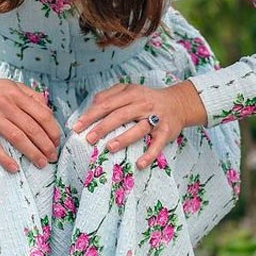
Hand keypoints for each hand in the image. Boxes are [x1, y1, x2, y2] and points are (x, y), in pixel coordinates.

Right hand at [0, 70, 61, 172]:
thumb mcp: (10, 86)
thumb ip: (30, 95)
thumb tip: (48, 110)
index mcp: (15, 94)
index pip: (41, 114)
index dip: (52, 130)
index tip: (56, 142)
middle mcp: (5, 104)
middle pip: (32, 128)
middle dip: (46, 145)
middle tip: (52, 156)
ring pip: (17, 137)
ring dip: (32, 153)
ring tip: (41, 163)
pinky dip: (5, 158)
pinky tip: (14, 168)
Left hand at [73, 80, 206, 169]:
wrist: (178, 103)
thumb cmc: (146, 98)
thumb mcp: (128, 91)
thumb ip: (109, 95)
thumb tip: (91, 106)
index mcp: (131, 94)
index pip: (106, 104)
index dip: (90, 115)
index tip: (76, 126)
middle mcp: (143, 105)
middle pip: (119, 116)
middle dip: (102, 127)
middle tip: (88, 138)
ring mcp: (155, 119)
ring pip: (138, 129)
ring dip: (123, 139)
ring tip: (108, 148)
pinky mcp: (166, 133)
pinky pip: (157, 145)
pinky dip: (149, 155)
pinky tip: (139, 164)